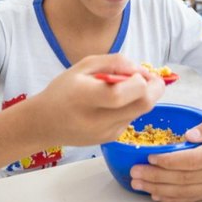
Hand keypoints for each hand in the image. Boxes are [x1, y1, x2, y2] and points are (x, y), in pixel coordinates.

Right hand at [27, 54, 164, 147]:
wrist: (45, 123)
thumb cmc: (63, 90)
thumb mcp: (83, 66)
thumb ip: (115, 63)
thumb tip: (143, 71)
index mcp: (85, 97)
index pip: (121, 93)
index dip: (139, 80)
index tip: (138, 72)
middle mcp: (97, 119)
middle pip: (142, 106)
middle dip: (156, 89)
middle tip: (152, 78)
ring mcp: (106, 132)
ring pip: (141, 112)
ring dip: (143, 97)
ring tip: (127, 87)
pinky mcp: (111, 139)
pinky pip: (131, 119)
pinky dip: (131, 107)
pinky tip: (116, 103)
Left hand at [129, 115, 201, 201]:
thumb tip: (187, 135)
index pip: (194, 159)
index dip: (170, 160)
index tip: (150, 157)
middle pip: (186, 178)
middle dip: (156, 176)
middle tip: (135, 172)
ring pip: (186, 191)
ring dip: (159, 189)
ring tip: (138, 183)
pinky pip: (192, 198)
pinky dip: (172, 198)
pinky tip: (156, 194)